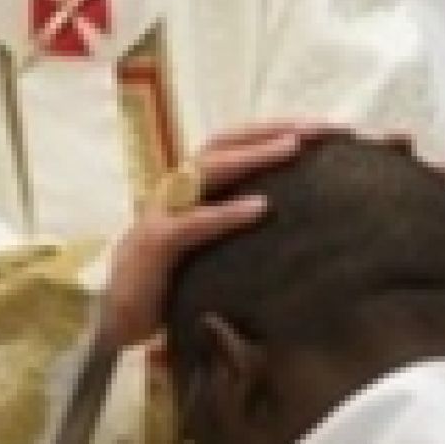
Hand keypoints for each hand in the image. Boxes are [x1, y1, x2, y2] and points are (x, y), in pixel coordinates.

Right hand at [99, 123, 329, 349]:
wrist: (115, 315)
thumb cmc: (171, 278)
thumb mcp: (213, 245)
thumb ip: (242, 226)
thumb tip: (299, 218)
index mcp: (196, 184)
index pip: (239, 142)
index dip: (280, 129)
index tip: (329, 129)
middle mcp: (181, 187)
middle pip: (228, 141)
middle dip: (275, 128)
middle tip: (323, 128)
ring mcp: (165, 210)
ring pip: (210, 168)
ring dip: (254, 154)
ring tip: (294, 146)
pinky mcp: (156, 243)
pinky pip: (194, 222)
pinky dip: (227, 212)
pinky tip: (261, 208)